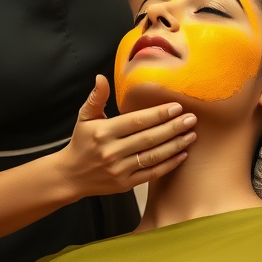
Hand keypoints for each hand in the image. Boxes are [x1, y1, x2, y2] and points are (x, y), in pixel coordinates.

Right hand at [54, 76, 195, 197]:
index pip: (136, 121)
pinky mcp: (125, 184)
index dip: (158, 114)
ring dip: (175, 145)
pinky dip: (168, 165)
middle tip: (191, 119)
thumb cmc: (81, 143)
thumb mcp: (84, 117)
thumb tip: (101, 77)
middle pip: (149, 138)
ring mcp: (119, 170)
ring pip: (153, 156)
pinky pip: (151, 173)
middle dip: (172, 128)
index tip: (176, 107)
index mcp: (103, 132)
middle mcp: (112, 151)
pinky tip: (182, 154)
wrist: (70, 176)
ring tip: (191, 134)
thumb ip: (96, 97)